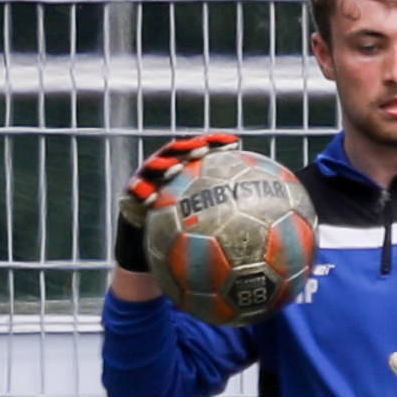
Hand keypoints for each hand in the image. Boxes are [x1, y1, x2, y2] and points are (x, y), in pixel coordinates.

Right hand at [114, 133, 239, 271]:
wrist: (150, 253)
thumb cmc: (183, 245)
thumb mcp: (206, 234)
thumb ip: (229, 225)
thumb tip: (266, 231)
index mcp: (185, 174)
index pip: (202, 152)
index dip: (216, 143)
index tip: (234, 143)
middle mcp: (166, 172)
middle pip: (176, 152)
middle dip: (188, 148)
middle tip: (202, 151)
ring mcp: (146, 181)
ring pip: (153, 167)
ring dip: (163, 165)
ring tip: (174, 169)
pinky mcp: (129, 195)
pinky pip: (134, 192)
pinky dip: (141, 192)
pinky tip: (150, 198)